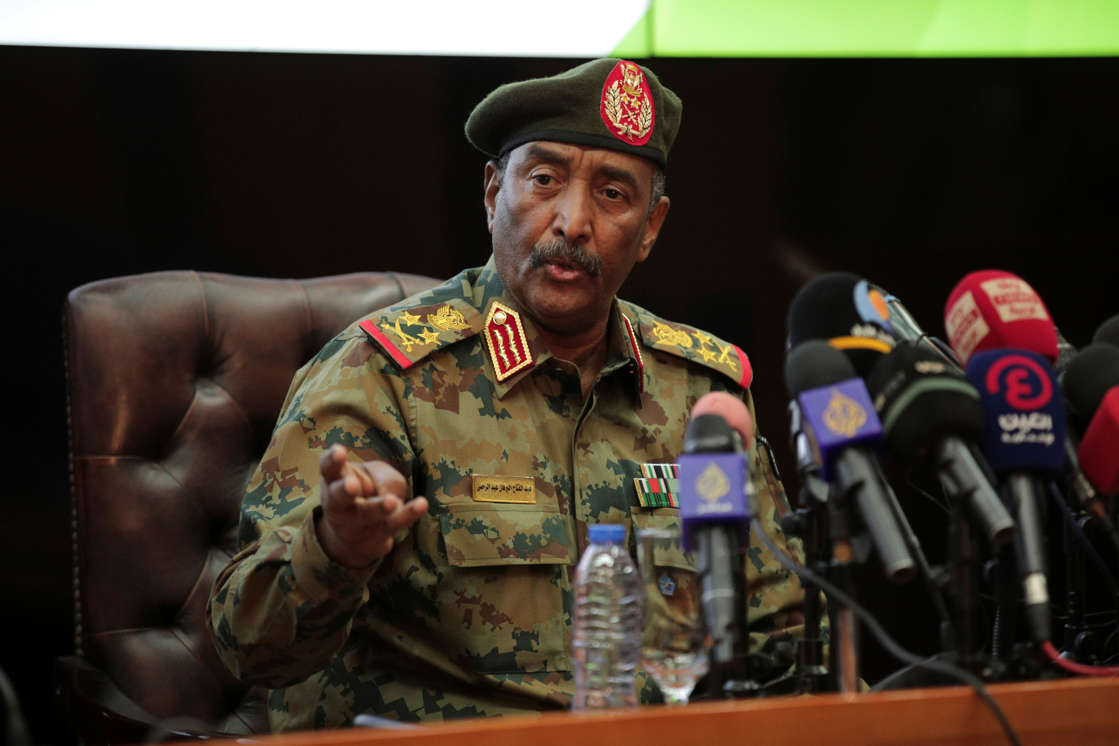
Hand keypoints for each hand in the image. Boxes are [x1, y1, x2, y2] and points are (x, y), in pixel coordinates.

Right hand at [316, 444, 427, 568]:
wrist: (358, 535)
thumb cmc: (367, 489)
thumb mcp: (374, 473)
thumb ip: (383, 476)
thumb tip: (389, 495)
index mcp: (334, 478)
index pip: (328, 467)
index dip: (332, 460)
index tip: (339, 451)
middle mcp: (339, 501)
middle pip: (339, 496)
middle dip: (345, 490)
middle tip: (352, 486)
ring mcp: (356, 521)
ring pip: (367, 514)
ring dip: (378, 507)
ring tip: (391, 502)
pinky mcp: (378, 534)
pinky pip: (395, 523)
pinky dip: (408, 514)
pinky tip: (421, 505)